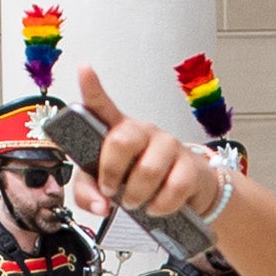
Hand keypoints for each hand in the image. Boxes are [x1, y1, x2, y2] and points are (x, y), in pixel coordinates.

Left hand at [70, 71, 229, 234]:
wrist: (187, 194)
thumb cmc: (140, 183)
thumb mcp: (107, 189)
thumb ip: (89, 194)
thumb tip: (99, 205)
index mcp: (119, 131)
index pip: (103, 106)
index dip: (92, 88)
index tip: (84, 69)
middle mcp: (144, 132)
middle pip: (122, 140)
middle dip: (111, 172)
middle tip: (112, 190)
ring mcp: (169, 146)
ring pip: (147, 170)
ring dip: (136, 196)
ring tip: (135, 203)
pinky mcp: (190, 165)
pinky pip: (173, 188)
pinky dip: (160, 206)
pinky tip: (156, 206)